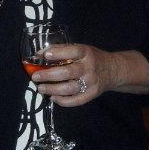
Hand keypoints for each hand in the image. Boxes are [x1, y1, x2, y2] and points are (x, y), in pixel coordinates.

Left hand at [29, 44, 148, 106]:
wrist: (113, 70)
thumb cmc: (92, 58)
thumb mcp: (81, 48)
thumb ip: (62, 50)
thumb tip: (39, 54)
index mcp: (86, 53)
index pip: (72, 51)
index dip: (58, 53)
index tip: (45, 55)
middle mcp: (89, 67)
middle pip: (67, 72)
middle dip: (49, 75)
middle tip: (36, 76)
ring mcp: (91, 82)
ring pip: (69, 88)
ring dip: (52, 89)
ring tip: (41, 88)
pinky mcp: (91, 94)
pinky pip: (75, 101)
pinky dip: (62, 101)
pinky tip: (53, 97)